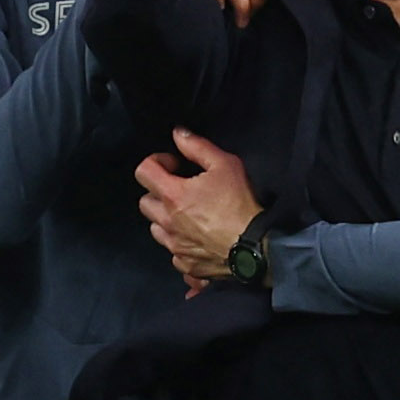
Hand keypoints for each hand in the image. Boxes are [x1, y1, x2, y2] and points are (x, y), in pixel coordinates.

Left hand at [136, 129, 264, 287]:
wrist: (255, 247)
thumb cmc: (240, 204)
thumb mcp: (225, 165)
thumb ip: (197, 147)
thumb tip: (179, 134)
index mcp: (173, 195)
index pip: (143, 171)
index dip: (157, 162)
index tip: (174, 165)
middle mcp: (167, 221)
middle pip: (145, 202)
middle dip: (159, 192)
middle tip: (181, 190)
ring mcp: (174, 246)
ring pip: (156, 229)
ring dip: (166, 220)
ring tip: (188, 216)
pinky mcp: (185, 264)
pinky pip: (173, 253)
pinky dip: (181, 245)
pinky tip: (198, 239)